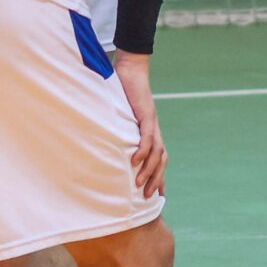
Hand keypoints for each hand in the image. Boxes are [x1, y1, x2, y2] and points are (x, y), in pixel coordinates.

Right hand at [115, 53, 165, 198]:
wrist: (130, 68)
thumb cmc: (123, 90)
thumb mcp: (120, 116)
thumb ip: (117, 130)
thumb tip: (104, 142)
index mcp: (150, 131)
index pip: (159, 158)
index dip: (159, 176)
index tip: (158, 195)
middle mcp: (154, 129)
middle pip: (161, 160)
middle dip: (156, 180)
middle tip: (149, 198)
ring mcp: (152, 123)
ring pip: (157, 153)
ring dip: (149, 170)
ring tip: (140, 186)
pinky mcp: (146, 115)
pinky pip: (147, 137)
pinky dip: (143, 150)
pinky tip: (136, 162)